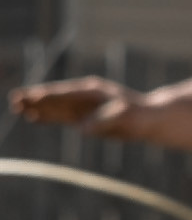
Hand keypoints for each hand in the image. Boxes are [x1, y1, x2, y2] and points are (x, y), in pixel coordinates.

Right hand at [12, 77, 140, 133]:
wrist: (149, 118)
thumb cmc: (139, 115)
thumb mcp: (124, 117)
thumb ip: (104, 122)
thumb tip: (84, 128)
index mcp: (93, 91)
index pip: (64, 93)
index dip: (47, 96)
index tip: (31, 96)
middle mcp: (84, 97)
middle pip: (55, 98)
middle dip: (35, 99)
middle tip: (14, 100)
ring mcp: (82, 107)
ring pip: (55, 107)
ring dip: (37, 108)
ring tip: (16, 108)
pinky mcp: (83, 117)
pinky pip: (61, 117)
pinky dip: (48, 117)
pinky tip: (34, 118)